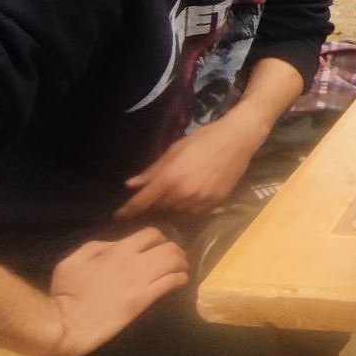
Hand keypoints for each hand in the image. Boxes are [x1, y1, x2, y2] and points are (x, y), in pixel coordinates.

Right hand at [43, 228, 187, 355]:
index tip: (159, 245)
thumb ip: (96, 247)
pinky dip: (181, 279)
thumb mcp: (73, 261)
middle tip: (175, 258)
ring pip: (174, 263)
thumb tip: (116, 244)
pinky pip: (172, 283)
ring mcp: (141, 280)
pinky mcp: (145, 299)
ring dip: (182, 264)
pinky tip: (180, 282)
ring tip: (181, 269)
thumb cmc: (66, 292)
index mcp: (118, 249)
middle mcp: (134, 261)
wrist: (69, 323)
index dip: (159, 238)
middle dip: (176, 250)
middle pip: (169, 247)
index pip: (151, 233)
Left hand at [114, 118, 258, 219]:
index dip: (127, 211)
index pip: (141, 202)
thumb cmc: (203, 140)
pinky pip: (196, 212)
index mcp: (169, 179)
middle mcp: (183, 194)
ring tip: (179, 191)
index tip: (118, 216)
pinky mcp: (215, 203)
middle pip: (160, 208)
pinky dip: (190, 207)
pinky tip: (194, 193)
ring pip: (178, 212)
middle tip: (160, 191)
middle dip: (156, 203)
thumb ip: (151, 171)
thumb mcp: (173, 151)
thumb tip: (130, 185)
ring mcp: (200, 201)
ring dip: (174, 206)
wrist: (237, 139)